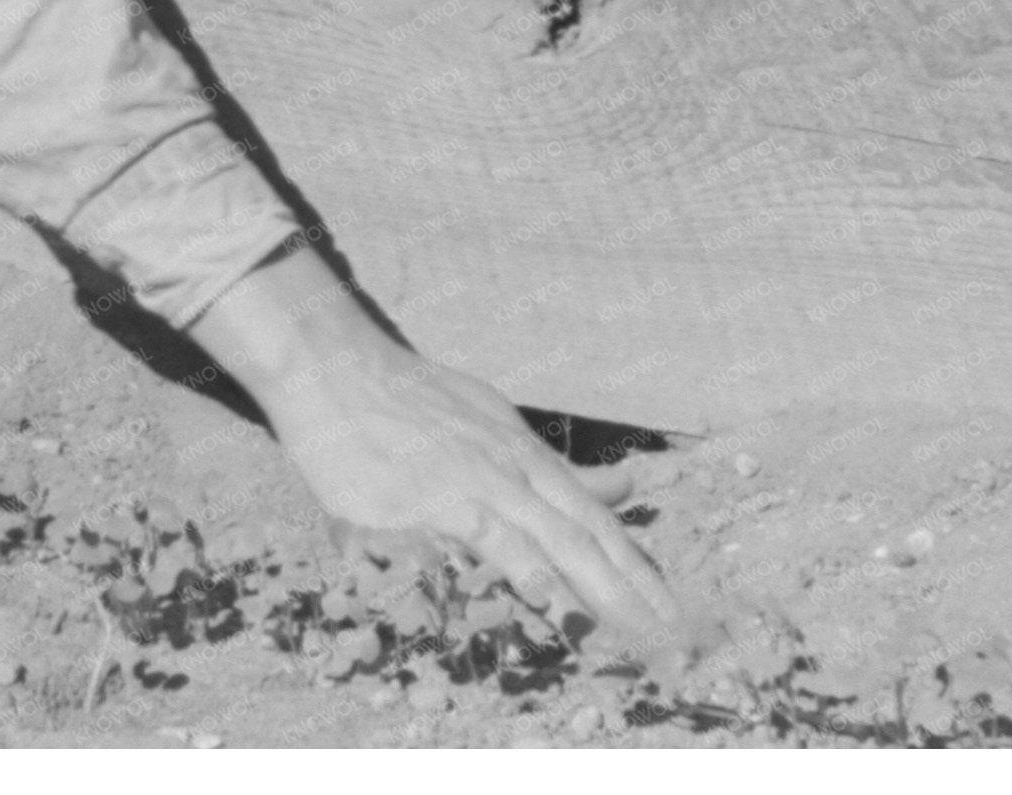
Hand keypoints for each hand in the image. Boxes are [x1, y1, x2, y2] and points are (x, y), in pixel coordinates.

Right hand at [188, 245, 700, 662]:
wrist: (338, 369)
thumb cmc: (416, 399)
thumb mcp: (499, 423)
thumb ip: (561, 468)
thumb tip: (626, 486)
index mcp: (526, 457)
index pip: (596, 522)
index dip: (637, 570)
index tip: (673, 615)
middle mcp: (507, 472)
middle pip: (580, 539)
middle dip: (628, 595)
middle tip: (669, 643)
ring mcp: (466, 486)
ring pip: (539, 542)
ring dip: (584, 591)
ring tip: (624, 633)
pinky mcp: (421, 502)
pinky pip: (474, 537)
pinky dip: (509, 564)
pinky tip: (536, 594)